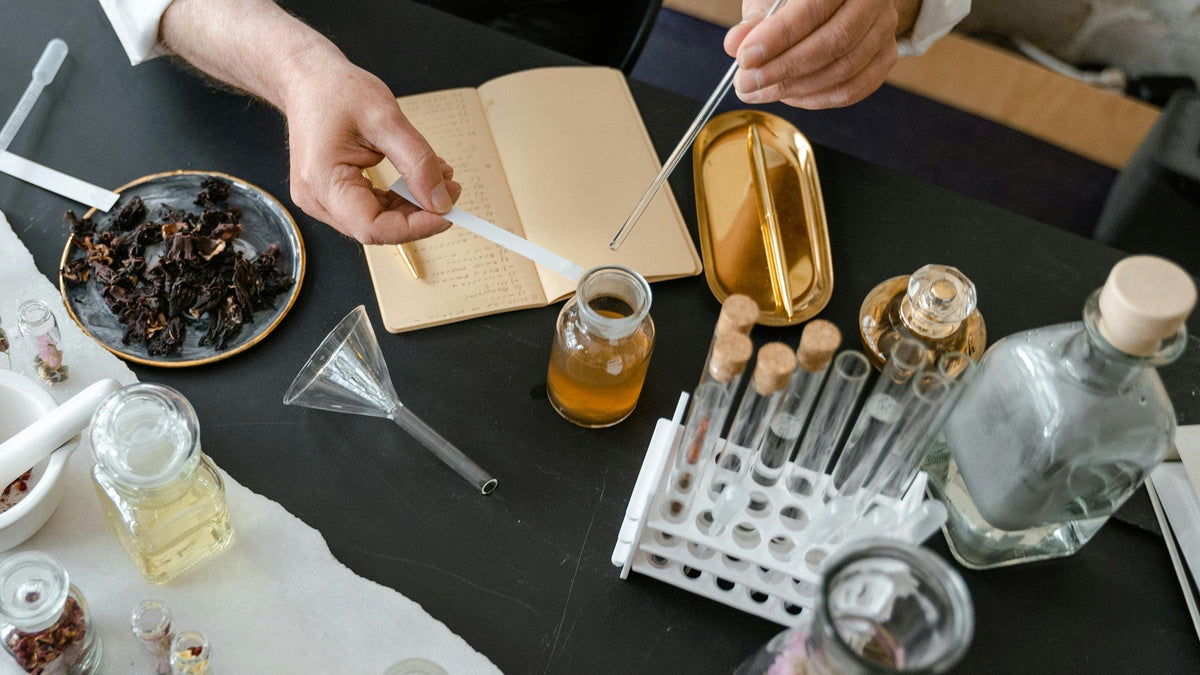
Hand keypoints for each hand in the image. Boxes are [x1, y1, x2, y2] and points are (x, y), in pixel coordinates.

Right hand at [281, 56, 460, 244]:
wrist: (308, 80)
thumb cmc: (335, 91)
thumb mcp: (385, 118)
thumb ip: (417, 161)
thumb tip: (440, 201)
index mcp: (322, 181)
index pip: (372, 227)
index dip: (414, 228)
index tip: (446, 213)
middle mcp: (317, 198)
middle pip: (377, 228)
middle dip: (419, 214)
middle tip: (450, 190)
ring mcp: (322, 199)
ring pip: (378, 221)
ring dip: (413, 206)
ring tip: (439, 179)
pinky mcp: (332, 195)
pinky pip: (372, 208)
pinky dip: (399, 198)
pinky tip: (419, 180)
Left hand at [724, 0, 900, 108]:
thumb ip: (756, 20)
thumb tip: (735, 44)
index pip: (814, 7)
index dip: (778, 37)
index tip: (746, 58)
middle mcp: (872, 0)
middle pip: (834, 43)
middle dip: (783, 70)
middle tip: (747, 84)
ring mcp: (883, 29)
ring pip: (844, 70)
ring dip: (795, 89)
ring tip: (759, 91)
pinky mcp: (885, 56)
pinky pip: (854, 89)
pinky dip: (817, 99)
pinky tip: (789, 96)